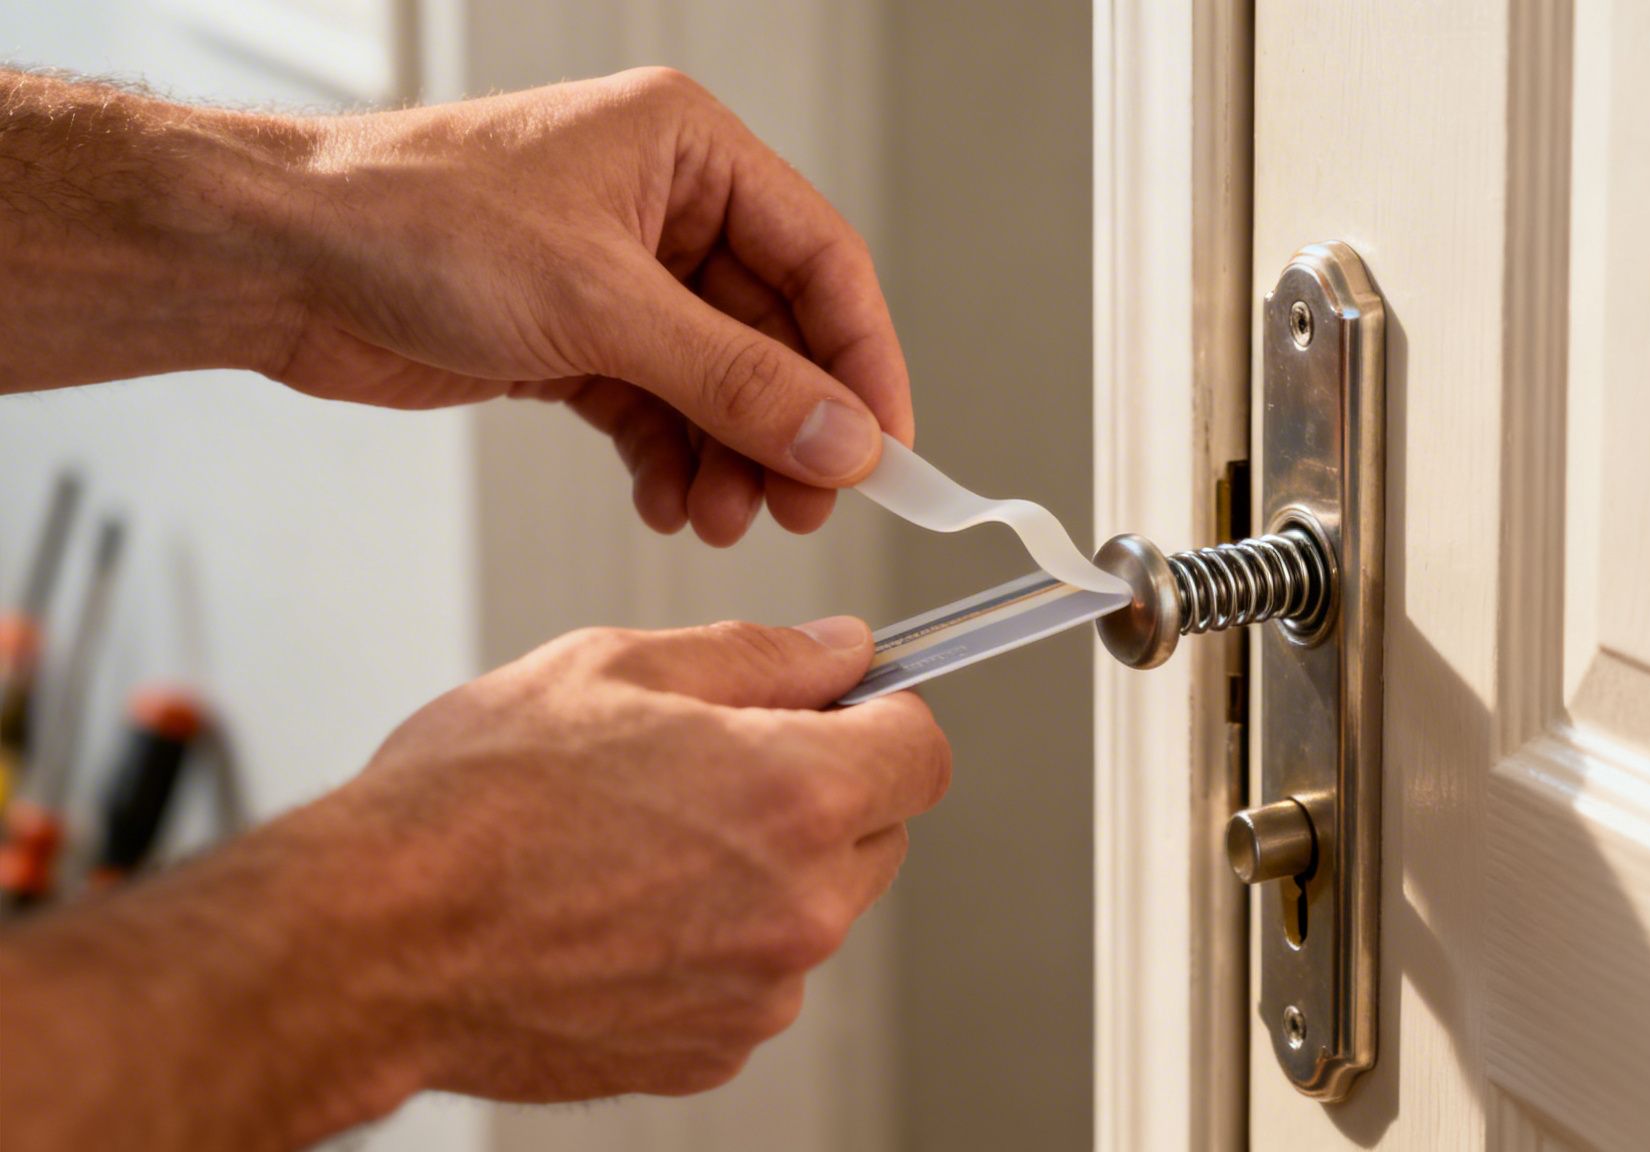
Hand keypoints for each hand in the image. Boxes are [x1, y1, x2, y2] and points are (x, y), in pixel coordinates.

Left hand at [276, 69, 912, 544]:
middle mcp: (663, 209)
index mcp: (688, 151)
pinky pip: (656, 410)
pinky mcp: (575, 339)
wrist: (277, 262)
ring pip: (717, 384)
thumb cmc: (409, 220)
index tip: (886, 448)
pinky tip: (670, 502)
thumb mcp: (600, 306)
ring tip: (728, 517)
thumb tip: (841, 438)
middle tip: (807, 503)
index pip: (821, 260)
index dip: (863, 361)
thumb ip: (734, 380)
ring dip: (730, 458)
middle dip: (789, 428)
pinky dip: (670, 462)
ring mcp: (619, 278)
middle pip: (775, 334)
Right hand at [315, 616, 949, 1100]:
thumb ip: (759, 657)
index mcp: (795, 795)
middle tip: (715, 762)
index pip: (923, 752)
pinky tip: (622, 907)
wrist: (373, 941)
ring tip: (644, 839)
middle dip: (824, 788)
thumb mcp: (615, 668)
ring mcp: (757, 993)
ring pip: (814, 908)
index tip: (846, 706)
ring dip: (766, 870)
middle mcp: (798, 906)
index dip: (885, 715)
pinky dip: (714, 942)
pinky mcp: (708, 1051)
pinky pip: (752, 977)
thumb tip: (838, 650)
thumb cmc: (471, 807)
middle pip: (878, 832)